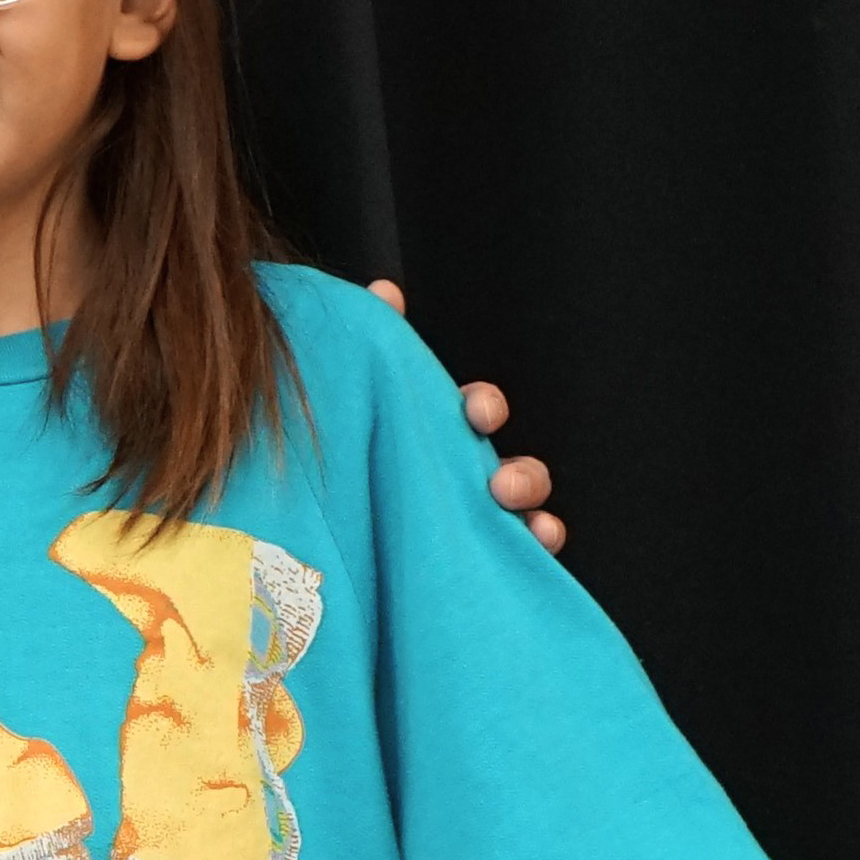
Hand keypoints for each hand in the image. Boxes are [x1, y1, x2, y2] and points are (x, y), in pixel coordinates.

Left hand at [368, 281, 563, 550]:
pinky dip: (535, 558)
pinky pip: (518, 567)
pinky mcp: (475, 567)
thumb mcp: (364, 405)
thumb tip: (385, 291)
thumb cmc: (355, 458)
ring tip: (530, 529)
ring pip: (530, 522)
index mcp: (443, 437)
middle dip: (522, 477)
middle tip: (500, 486)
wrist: (321, 544)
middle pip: (520, 474)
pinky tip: (533, 559)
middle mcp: (470, 481)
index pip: (479, 413)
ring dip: (538, 521)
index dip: (485, 407)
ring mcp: (481, 527)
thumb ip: (379, 345)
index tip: (476, 413)